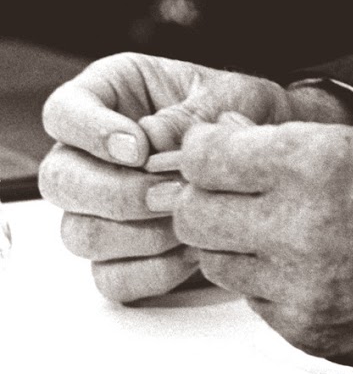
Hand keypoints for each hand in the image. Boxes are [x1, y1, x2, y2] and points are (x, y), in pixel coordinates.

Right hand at [38, 52, 349, 301]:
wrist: (271, 158)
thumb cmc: (242, 113)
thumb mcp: (226, 96)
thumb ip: (185, 116)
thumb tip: (147, 145)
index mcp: (110, 95)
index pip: (63, 111)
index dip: (90, 132)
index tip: (138, 148)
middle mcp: (91, 153)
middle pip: (60, 180)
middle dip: (116, 193)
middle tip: (169, 194)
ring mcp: (99, 207)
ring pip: (79, 233)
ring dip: (136, 233)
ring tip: (188, 217)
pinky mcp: (119, 254)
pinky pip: (111, 278)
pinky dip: (151, 270)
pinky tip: (190, 249)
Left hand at [167, 118, 352, 370]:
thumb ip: (293, 141)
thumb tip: (230, 137)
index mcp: (318, 166)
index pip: (208, 156)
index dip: (203, 146)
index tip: (213, 145)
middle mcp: (302, 229)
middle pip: (195, 214)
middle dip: (204, 193)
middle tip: (228, 182)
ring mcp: (303, 290)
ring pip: (217, 263)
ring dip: (231, 238)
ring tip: (271, 220)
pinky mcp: (311, 333)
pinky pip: (255, 302)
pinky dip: (266, 278)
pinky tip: (304, 257)